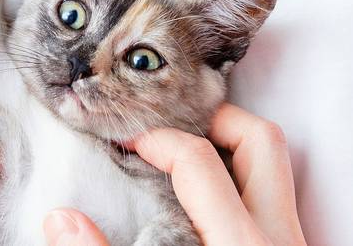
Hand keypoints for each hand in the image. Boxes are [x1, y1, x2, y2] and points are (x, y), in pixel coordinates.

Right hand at [43, 103, 306, 245]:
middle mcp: (275, 236)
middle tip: (169, 127)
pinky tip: (213, 201)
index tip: (123, 137)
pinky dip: (244, 184)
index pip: (197, 160)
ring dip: (234, 147)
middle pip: (259, 140)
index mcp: (238, 243)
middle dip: (212, 119)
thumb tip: (60, 218)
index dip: (153, 138)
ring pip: (276, 167)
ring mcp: (292, 243)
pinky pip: (277, 200)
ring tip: (189, 154)